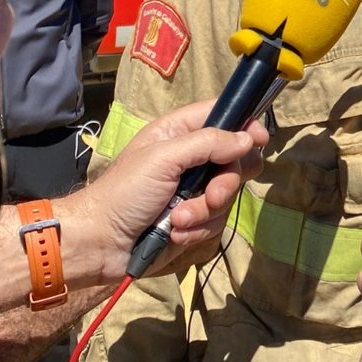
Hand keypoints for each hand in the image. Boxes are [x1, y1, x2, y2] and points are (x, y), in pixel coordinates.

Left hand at [69, 99, 267, 281]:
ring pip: (226, 196)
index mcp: (178, 134)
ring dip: (203, 212)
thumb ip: (207, 143)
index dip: (244, 124)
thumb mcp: (163, 158)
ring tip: (177, 220)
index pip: (221, 117)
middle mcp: (190, 160)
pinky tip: (174, 233)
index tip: (260, 139)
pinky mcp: (193, 221)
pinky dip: (196, 230)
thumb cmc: (125, 192)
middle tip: (211, 195)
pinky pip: (214, 222)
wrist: (101, 244)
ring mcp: (193, 192)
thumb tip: (248, 139)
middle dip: (225, 182)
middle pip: (234, 161)